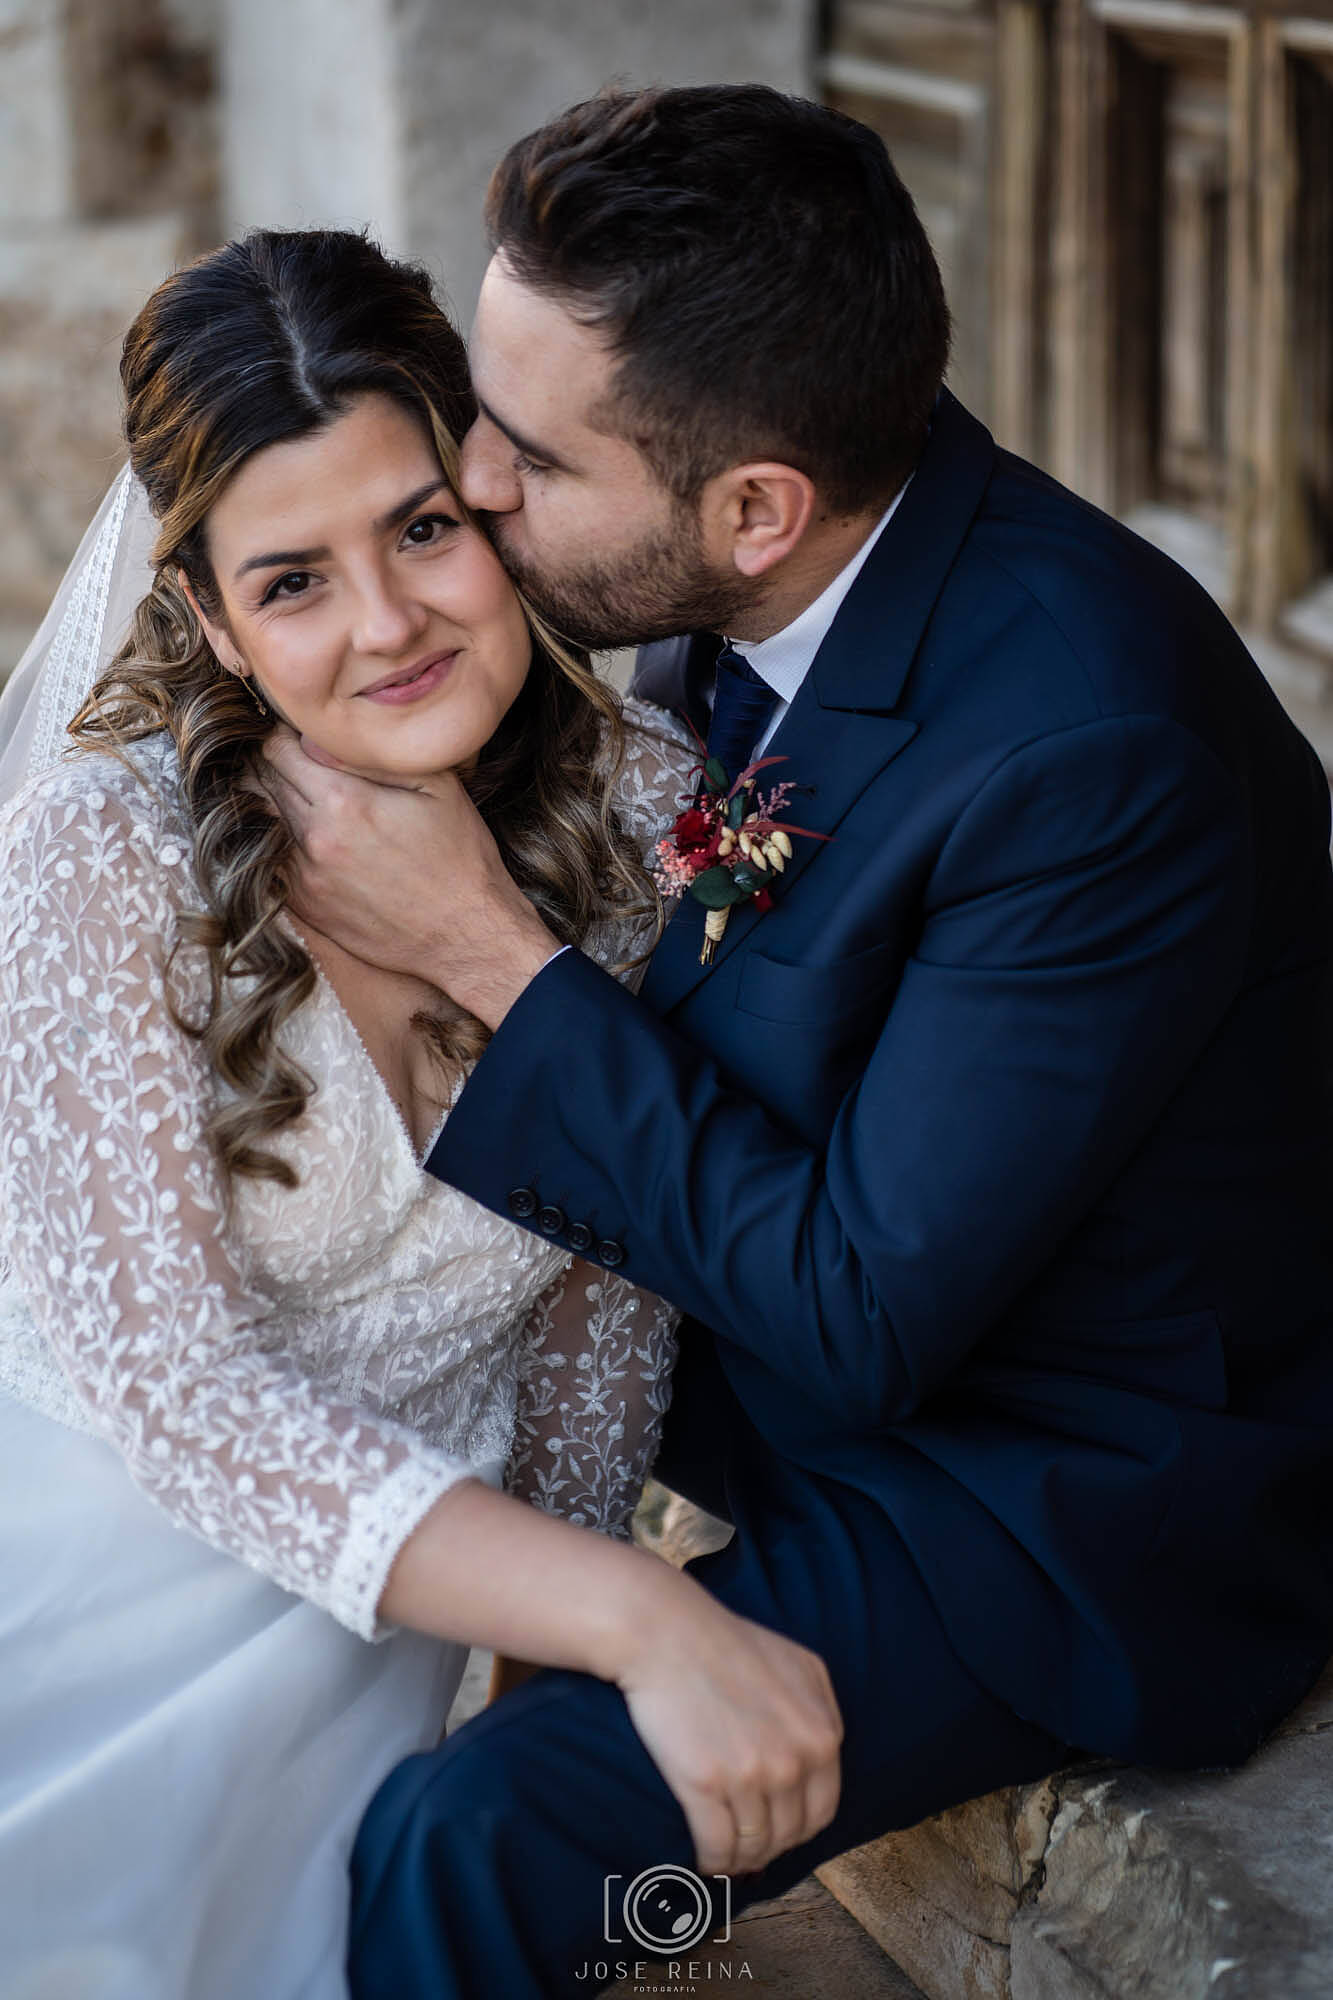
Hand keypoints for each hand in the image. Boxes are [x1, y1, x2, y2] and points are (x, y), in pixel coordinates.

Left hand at [260, 727, 557, 1025]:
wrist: (466, 933)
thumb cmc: (460, 856)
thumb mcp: (437, 787)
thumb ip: (371, 756)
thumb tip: (317, 738)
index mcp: (344, 802)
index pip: (276, 749)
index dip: (286, 735)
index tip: (306, 739)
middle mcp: (316, 841)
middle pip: (262, 782)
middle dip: (277, 766)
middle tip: (308, 766)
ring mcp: (305, 879)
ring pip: (263, 821)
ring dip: (278, 805)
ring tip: (313, 802)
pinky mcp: (306, 907)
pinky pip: (272, 861)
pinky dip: (284, 843)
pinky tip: (317, 841)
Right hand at [614, 1585, 843, 1877]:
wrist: (667, 1633)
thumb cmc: (727, 1643)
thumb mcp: (801, 1666)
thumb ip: (823, 1714)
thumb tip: (820, 1762)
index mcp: (823, 1734)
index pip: (821, 1811)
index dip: (796, 1830)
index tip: (775, 1831)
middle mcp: (796, 1759)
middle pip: (788, 1835)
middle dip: (767, 1849)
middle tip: (745, 1849)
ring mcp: (752, 1774)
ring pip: (753, 1847)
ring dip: (738, 1860)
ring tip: (723, 1856)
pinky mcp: (706, 1784)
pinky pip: (717, 1848)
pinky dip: (711, 1863)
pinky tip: (703, 1858)